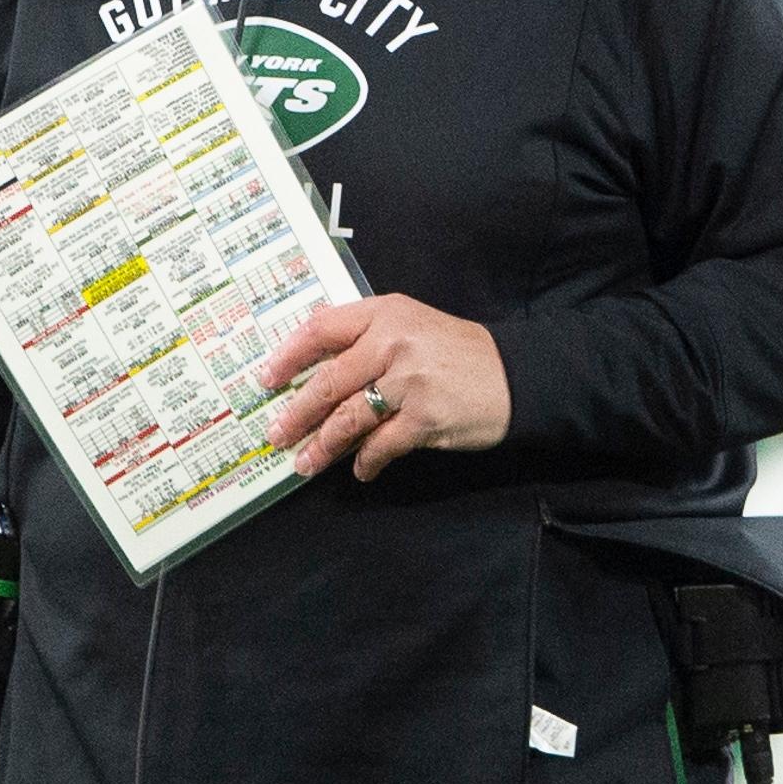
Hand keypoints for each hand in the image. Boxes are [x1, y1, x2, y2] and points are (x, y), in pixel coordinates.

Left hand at [258, 294, 511, 481]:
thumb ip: (366, 337)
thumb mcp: (411, 326)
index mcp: (385, 313)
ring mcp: (409, 381)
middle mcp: (393, 342)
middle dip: (297, 413)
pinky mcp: (425, 417)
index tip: (267, 379)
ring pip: (349, 418)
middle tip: (276, 433)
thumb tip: (313, 368)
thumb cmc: (457, 352)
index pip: (322, 329)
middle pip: (329, 381)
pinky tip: (360, 470)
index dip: (289, 356)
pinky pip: (381, 445)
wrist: (515, 375)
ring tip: (305, 463)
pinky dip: (366, 462)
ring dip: (323, 445)